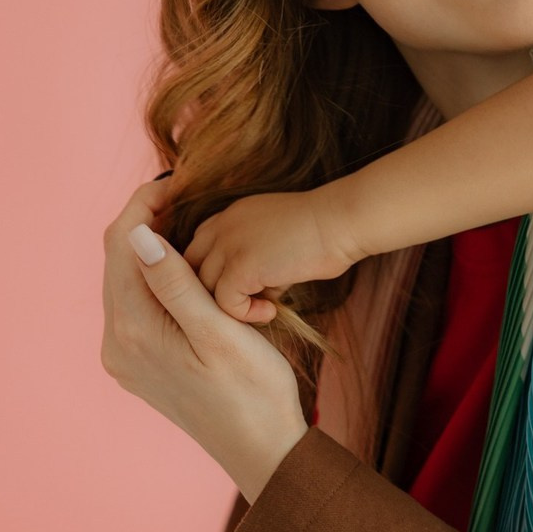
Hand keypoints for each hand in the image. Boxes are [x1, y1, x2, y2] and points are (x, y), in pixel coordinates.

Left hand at [102, 181, 308, 501]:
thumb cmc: (254, 393)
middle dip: (145, 221)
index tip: (179, 180)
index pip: (122, 245)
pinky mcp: (139, 363)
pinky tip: (186, 266)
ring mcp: (125, 356)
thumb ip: (176, 284)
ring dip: (151, 248)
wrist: (262, 450)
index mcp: (134, 331)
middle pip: (117, 260)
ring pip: (126, 280)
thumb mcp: (221, 332)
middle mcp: (117, 344)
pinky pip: (136, 303)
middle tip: (186, 193)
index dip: (144, 205)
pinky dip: (155, 275)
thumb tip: (140, 236)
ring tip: (190, 221)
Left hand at [185, 187, 362, 322]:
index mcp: (228, 217)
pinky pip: (224, 302)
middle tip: (241, 310)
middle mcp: (220, 227)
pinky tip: (271, 312)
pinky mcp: (241, 265)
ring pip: (203, 289)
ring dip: (231, 307)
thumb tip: (257, 292)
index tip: (235, 294)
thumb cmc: (324, 235)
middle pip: (189, 271)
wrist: (342, 221)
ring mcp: (227, 244)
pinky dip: (246, 314)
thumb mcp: (278, 240)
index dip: (209, 277)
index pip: (196, 250)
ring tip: (262, 310)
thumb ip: (256, 261)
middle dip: (209, 296)